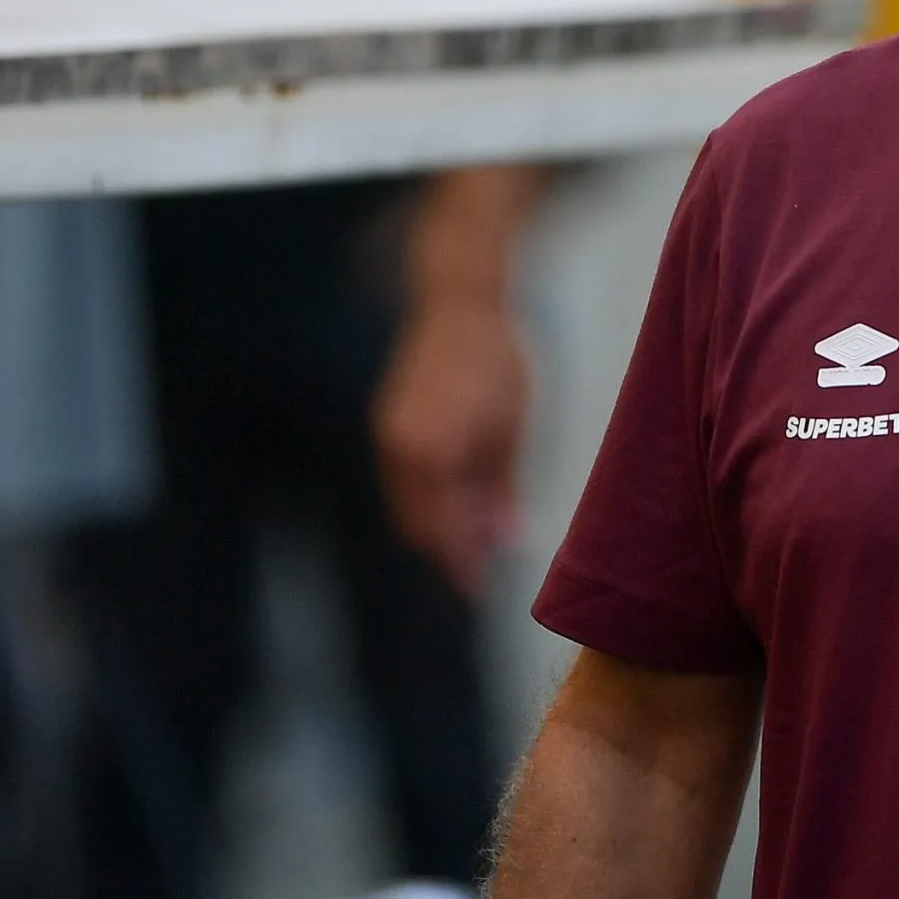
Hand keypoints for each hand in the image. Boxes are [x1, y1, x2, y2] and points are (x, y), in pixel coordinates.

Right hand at [374, 292, 528, 596]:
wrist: (461, 308)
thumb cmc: (497, 364)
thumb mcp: (512, 430)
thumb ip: (502, 489)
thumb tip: (506, 538)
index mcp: (435, 455)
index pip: (444, 531)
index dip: (462, 565)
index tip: (480, 589)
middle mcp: (401, 451)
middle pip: (418, 526)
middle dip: (448, 551)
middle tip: (482, 567)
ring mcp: (388, 438)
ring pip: (405, 507)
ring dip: (436, 528)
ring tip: (476, 535)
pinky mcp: (387, 426)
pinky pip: (401, 483)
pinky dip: (425, 501)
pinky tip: (457, 502)